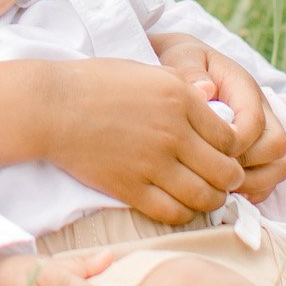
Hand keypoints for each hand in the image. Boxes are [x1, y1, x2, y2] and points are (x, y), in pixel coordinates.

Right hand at [45, 58, 245, 223]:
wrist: (51, 107)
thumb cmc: (95, 83)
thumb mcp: (146, 71)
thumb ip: (183, 85)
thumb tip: (213, 94)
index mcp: (180, 99)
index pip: (231, 137)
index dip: (234, 150)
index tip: (224, 153)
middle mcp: (173, 133)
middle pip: (225, 171)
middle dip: (230, 180)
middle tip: (223, 180)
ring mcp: (152, 163)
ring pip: (204, 197)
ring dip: (212, 201)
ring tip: (206, 196)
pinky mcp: (131, 187)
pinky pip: (172, 212)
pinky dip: (184, 214)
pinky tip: (179, 206)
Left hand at [147, 34, 285, 205]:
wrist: (186, 65)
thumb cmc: (184, 62)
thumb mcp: (183, 58)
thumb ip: (191, 71)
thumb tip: (205, 90)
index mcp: (245, 88)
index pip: (255, 124)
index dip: (234, 144)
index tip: (206, 150)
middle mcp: (262, 112)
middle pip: (276, 147)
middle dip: (247, 166)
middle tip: (213, 174)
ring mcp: (263, 133)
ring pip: (279, 166)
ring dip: (253, 182)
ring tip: (219, 186)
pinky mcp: (258, 151)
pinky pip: (269, 180)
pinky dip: (252, 190)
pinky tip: (223, 190)